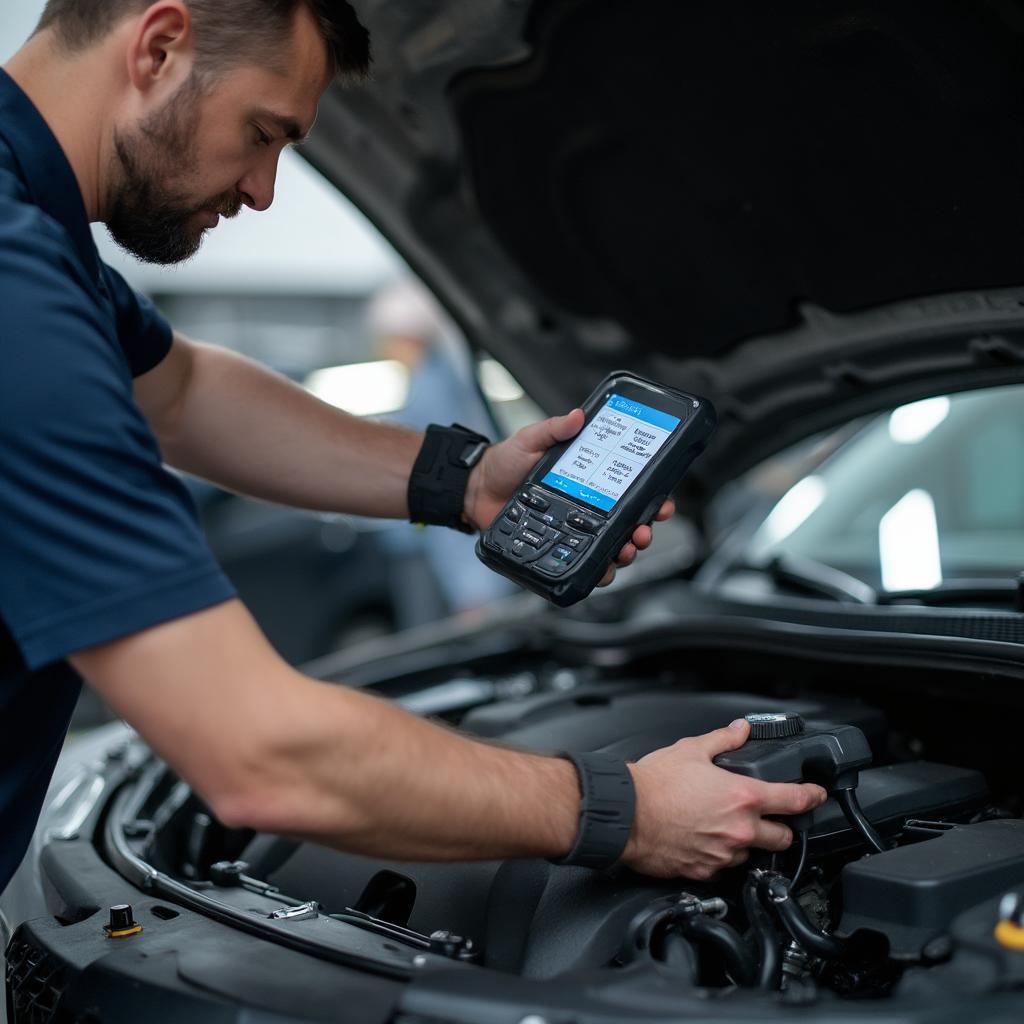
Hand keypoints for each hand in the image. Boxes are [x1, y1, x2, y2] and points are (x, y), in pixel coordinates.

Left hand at [463, 409, 674, 584]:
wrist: (476, 490)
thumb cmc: (504, 463)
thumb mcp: (530, 439)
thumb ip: (553, 429)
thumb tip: (577, 416)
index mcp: (590, 479)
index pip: (629, 490)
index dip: (652, 498)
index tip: (662, 503)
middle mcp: (588, 506)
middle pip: (627, 523)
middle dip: (643, 531)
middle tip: (643, 533)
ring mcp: (574, 530)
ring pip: (611, 547)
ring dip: (625, 552)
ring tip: (625, 552)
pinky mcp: (558, 548)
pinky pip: (583, 563)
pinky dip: (598, 571)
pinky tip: (603, 571)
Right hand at [621, 719, 826, 879]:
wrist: (626, 814)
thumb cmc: (653, 784)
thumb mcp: (691, 750)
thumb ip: (723, 739)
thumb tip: (740, 730)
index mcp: (743, 797)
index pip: (795, 800)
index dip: (813, 797)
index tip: (817, 795)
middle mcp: (739, 830)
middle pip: (782, 837)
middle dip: (782, 827)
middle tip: (771, 817)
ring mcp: (723, 855)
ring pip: (751, 853)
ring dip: (747, 841)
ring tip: (726, 826)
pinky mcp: (704, 871)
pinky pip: (724, 867)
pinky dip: (721, 855)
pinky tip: (705, 840)